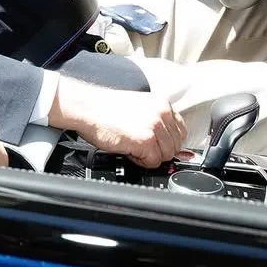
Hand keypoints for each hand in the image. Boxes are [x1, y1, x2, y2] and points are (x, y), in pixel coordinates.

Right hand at [50, 79, 185, 168]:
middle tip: (137, 142)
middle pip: (175, 147)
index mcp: (162, 104)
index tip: (153, 142)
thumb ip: (157, 122)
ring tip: (131, 144)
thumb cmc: (106, 108)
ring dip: (148, 155)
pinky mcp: (146, 140)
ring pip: (166, 156)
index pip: (180, 132)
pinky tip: (127, 149)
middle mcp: (162, 113)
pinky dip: (140, 161)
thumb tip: (171, 143)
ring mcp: (155, 127)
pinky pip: (153, 162)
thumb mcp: (139, 108)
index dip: (165, 141)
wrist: (86, 108)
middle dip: (157, 149)